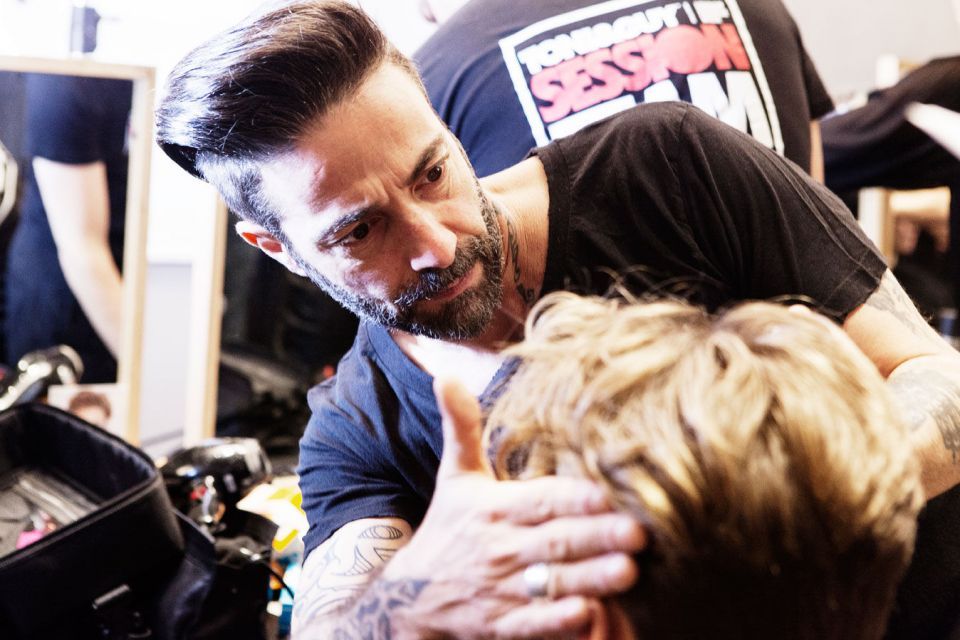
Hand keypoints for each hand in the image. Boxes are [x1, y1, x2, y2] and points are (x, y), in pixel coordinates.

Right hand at [383, 377, 645, 638]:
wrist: (410, 594)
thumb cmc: (449, 526)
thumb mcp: (454, 475)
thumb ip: (462, 427)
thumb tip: (446, 374)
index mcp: (494, 507)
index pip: (539, 499)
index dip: (572, 498)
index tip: (606, 493)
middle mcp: (500, 547)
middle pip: (555, 541)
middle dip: (597, 537)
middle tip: (639, 532)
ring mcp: (502, 589)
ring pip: (552, 584)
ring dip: (590, 578)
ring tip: (629, 571)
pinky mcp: (503, 625)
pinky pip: (533, 624)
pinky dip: (559, 621)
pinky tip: (590, 614)